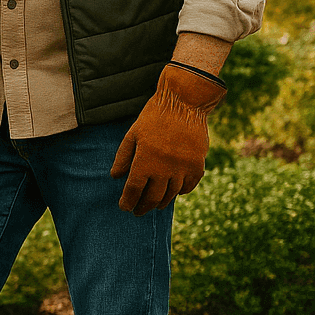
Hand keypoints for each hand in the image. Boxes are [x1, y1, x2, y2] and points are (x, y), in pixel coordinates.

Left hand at [109, 63, 226, 214]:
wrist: (184, 103)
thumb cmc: (153, 117)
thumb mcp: (132, 135)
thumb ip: (123, 157)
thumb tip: (116, 177)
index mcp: (145, 161)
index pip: (134, 190)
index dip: (128, 201)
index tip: (124, 208)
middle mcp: (165, 168)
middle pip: (153, 197)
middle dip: (143, 207)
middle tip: (138, 211)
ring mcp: (183, 167)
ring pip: (172, 194)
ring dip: (162, 202)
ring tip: (155, 204)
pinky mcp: (198, 164)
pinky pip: (190, 185)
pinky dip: (181, 192)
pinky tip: (174, 193)